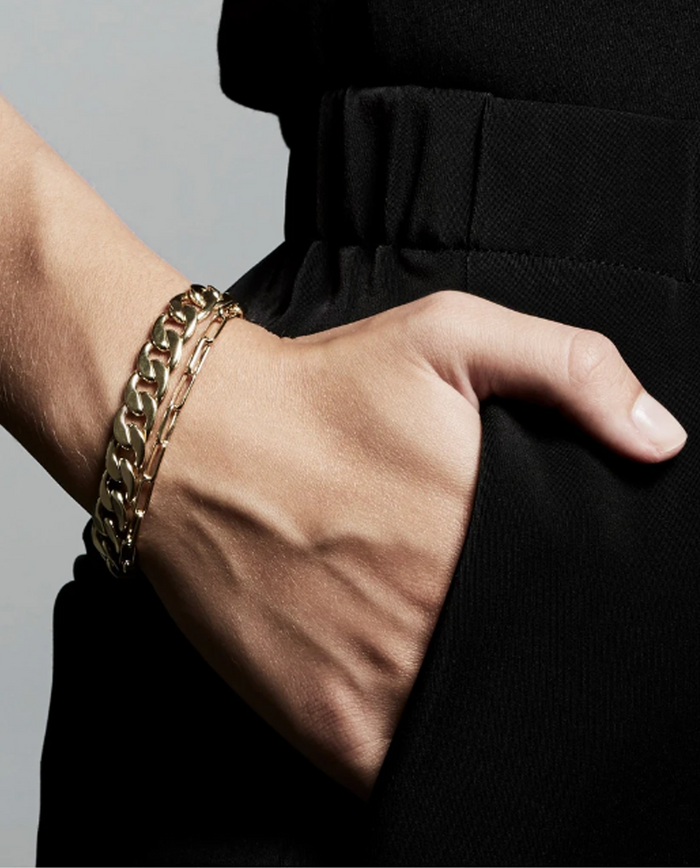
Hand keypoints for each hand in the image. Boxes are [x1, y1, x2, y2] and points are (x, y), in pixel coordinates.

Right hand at [138, 289, 686, 798]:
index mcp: (488, 533)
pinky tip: (408, 691)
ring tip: (446, 642)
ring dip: (480, 699)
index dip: (586, 604)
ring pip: (480, 725)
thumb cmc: (321, 386)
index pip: (585, 602)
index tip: (555, 584)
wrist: (191, 440)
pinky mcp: (331, 727)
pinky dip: (421, 749)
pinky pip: (407, 776)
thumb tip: (661, 441)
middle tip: (492, 604)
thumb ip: (569, 370)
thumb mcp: (449, 333)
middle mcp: (445, 617)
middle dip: (532, 643)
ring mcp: (387, 684)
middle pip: (534, 664)